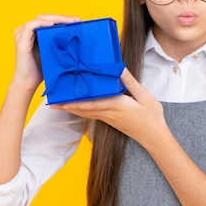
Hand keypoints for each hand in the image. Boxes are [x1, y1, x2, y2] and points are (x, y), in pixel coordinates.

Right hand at [12, 14, 80, 90]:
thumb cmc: (41, 69)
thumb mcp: (53, 53)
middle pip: (45, 17)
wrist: (28, 83)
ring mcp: (22, 34)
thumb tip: (78, 35)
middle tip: (76, 20)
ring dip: (55, 19)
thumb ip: (59, 43)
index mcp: (34, 33)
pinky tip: (52, 25)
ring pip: (40, 19)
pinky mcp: (21, 41)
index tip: (78, 21)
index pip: (49, 20)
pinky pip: (31, 26)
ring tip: (68, 22)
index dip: (63, 19)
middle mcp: (26, 31)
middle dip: (62, 18)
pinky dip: (42, 23)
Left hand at [51, 69, 167, 147]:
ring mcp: (108, 118)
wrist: (153, 136)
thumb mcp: (144, 96)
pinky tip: (76, 107)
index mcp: (115, 105)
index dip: (74, 101)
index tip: (61, 98)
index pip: (90, 103)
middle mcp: (108, 112)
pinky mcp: (110, 120)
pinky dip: (81, 110)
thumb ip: (131, 82)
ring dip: (71, 108)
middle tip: (51, 101)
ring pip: (85, 113)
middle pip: (83, 109)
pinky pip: (91, 114)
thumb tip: (119, 69)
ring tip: (58, 104)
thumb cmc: (151, 116)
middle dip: (66, 105)